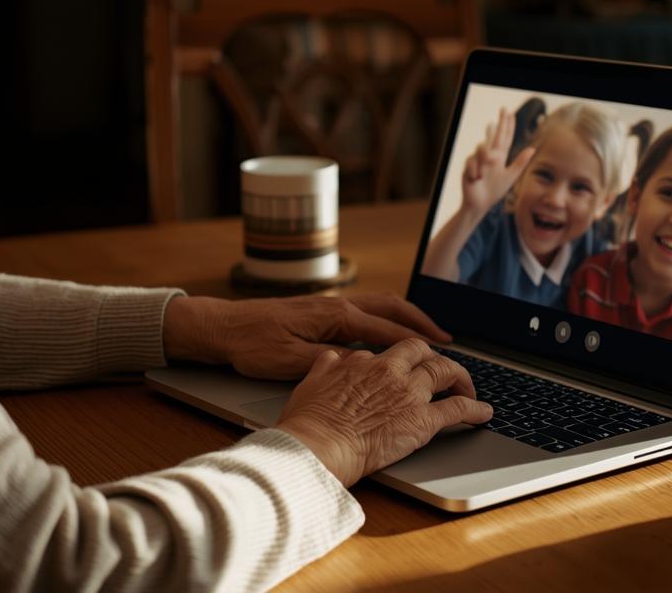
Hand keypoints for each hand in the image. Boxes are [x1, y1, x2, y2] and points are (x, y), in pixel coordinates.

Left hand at [162, 292, 451, 379]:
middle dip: (421, 322)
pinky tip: (387, 334)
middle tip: (447, 340)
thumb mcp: (291, 361)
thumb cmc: (253, 345)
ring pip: (378, 305)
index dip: (418, 343)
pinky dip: (385, 318)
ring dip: (405, 317)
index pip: (387, 329)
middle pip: (391, 308)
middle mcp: (337, 304)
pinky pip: (364, 310)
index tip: (443, 355)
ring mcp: (329, 305)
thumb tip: (364, 367)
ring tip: (427, 334)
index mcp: (335, 315)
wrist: (224, 327)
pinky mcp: (320, 311)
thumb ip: (330, 363)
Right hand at [275, 339, 492, 485]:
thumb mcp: (309, 383)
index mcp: (361, 362)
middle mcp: (388, 371)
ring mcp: (408, 393)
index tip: (400, 370)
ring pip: (445, 371)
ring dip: (460, 378)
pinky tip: (484, 413)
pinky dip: (475, 408)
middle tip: (440, 370)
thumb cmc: (308, 423)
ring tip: (468, 388)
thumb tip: (331, 358)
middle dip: (433, 357)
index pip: (386, 354)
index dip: (397, 362)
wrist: (318, 445)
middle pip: (421, 351)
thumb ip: (324, 368)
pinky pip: (458, 408)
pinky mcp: (423, 420)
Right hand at [461, 107, 534, 217]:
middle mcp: (489, 155)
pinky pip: (471, 162)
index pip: (505, 138)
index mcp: (499, 157)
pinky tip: (476, 178)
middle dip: (500, 122)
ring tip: (487, 166)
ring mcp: (477, 159)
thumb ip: (520, 162)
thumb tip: (532, 148)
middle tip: (504, 109)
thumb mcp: (510, 176)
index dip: (508, 126)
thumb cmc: (495, 191)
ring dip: (484, 156)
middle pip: (494, 135)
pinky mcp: (468, 166)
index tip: (510, 114)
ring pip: (481, 147)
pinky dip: (475, 170)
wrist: (480, 204)